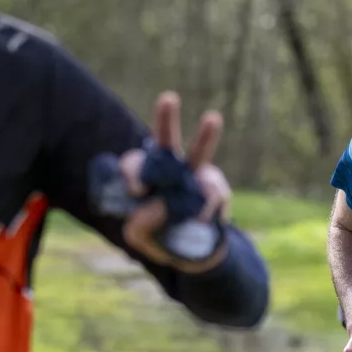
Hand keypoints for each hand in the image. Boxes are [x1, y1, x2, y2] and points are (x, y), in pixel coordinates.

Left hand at [120, 91, 231, 271]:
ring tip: (212, 117)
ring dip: (206, 135)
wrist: (194, 253)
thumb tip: (157, 209)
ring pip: (201, 153)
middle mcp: (173, 168)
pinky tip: (200, 221)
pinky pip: (214, 192)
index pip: (135, 164)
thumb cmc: (162, 236)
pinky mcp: (218, 192)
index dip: (134, 173)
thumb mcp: (139, 237)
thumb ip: (138, 227)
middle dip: (166, 119)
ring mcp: (199, 177)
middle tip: (168, 98)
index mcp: (147, 175)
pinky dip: (207, 207)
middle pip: (167, 141)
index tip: (137, 191)